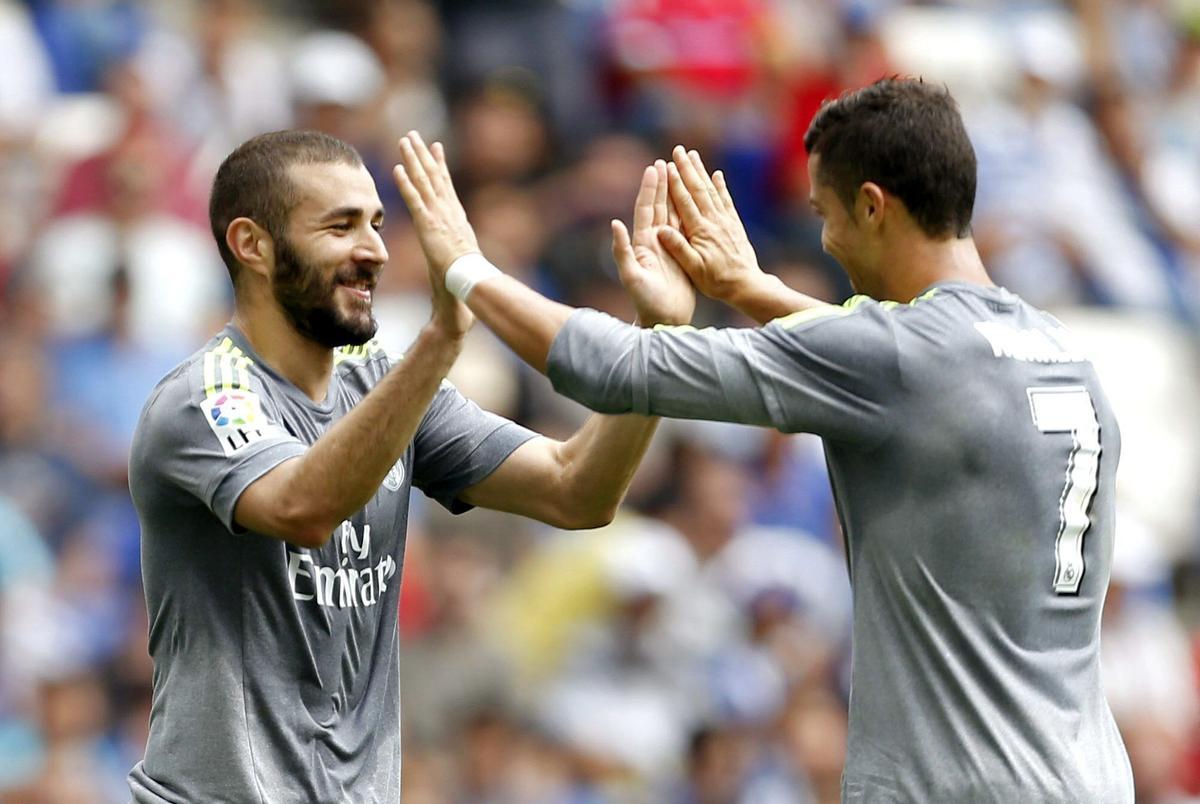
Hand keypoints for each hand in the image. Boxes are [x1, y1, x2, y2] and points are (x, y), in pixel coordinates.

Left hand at [393, 131, 476, 336]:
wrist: (470, 281)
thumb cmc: (467, 277)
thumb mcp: (461, 259)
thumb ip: (456, 252)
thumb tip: (458, 260)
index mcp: (456, 217)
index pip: (446, 185)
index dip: (440, 165)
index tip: (436, 148)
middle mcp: (449, 212)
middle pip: (434, 177)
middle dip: (424, 154)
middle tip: (415, 135)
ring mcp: (438, 216)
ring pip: (424, 182)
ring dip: (413, 160)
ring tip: (405, 141)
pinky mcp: (428, 225)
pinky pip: (415, 200)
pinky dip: (406, 183)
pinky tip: (398, 168)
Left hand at [612, 159, 695, 326]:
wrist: (663, 320)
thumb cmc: (646, 302)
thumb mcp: (631, 277)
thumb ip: (622, 251)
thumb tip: (615, 223)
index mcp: (643, 244)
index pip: (646, 210)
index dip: (650, 189)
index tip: (653, 168)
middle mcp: (654, 243)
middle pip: (659, 207)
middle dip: (662, 185)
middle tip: (666, 162)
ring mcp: (668, 248)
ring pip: (673, 215)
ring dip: (675, 196)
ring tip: (679, 176)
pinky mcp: (681, 256)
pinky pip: (685, 230)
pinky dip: (688, 214)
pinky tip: (694, 205)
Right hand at [658, 145, 764, 304]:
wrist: (746, 285)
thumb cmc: (716, 281)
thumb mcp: (693, 269)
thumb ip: (678, 249)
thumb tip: (660, 230)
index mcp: (700, 231)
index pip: (685, 201)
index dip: (675, 183)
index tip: (667, 165)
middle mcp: (714, 221)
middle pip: (698, 189)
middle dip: (687, 168)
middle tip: (678, 150)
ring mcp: (725, 221)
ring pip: (711, 190)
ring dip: (701, 171)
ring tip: (693, 155)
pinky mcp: (734, 225)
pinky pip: (726, 201)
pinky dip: (721, 186)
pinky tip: (717, 174)